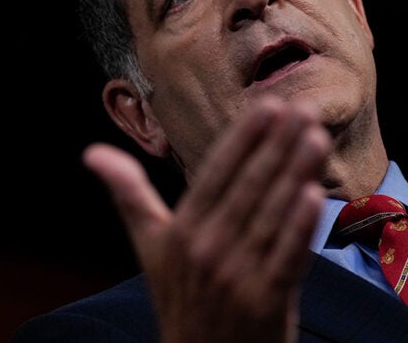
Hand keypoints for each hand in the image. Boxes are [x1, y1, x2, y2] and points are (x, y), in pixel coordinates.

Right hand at [84, 96, 329, 342]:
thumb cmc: (180, 298)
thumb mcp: (149, 246)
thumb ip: (128, 195)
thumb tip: (92, 153)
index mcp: (180, 231)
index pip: (215, 175)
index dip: (243, 139)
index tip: (267, 105)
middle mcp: (205, 249)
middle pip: (247, 188)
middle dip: (277, 146)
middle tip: (304, 108)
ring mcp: (237, 276)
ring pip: (270, 216)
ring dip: (294, 174)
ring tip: (315, 137)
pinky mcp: (266, 302)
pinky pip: (286, 258)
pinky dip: (299, 227)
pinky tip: (314, 194)